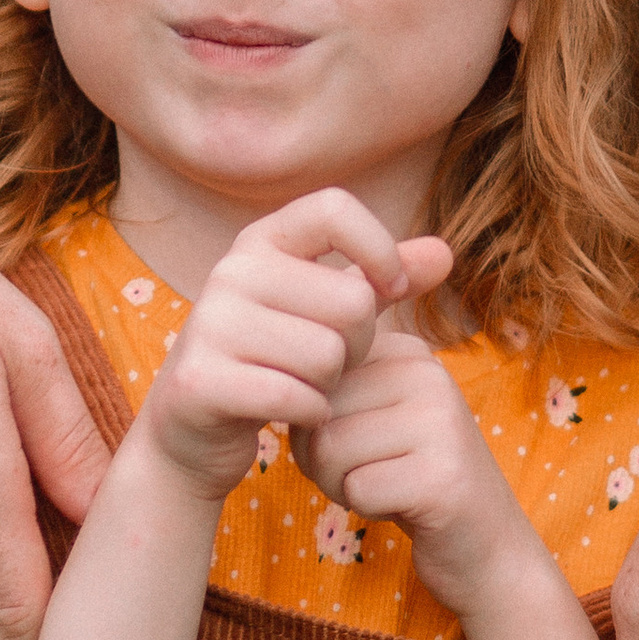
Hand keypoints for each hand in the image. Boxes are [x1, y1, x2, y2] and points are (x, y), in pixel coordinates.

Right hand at [141, 189, 434, 500]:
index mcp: (260, 241)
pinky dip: (312, 415)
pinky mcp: (202, 379)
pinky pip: (298, 397)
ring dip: (330, 386)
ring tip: (302, 386)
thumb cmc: (274, 361)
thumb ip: (381, 280)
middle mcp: (230, 271)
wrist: (191, 431)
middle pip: (351, 302)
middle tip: (326, 364)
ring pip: (328, 356)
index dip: (378, 247)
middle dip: (355, 346)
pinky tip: (293, 414)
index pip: (334, 208)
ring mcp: (211, 323)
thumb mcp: (326, 312)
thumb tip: (446, 253)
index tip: (391, 289)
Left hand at [290, 286, 514, 613]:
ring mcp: (440, 421)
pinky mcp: (443, 475)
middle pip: (316, 415)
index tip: (358, 443)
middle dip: (322, 459)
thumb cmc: (409, 479)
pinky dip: (368, 509)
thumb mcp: (372, 416)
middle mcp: (427, 372)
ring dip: (342, 486)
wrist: (487, 548)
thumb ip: (330, 387)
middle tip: (369, 474)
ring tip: (385, 487)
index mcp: (405, 349)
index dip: (314, 425)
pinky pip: (358, 489)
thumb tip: (270, 380)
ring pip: (329, 451)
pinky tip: (405, 506)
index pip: (312, 377)